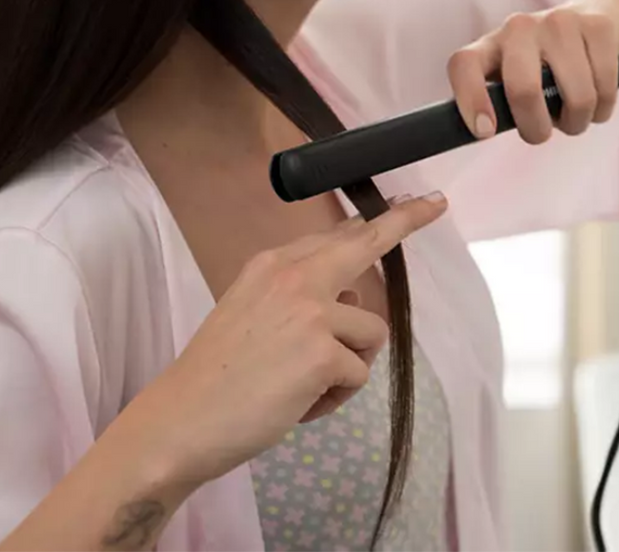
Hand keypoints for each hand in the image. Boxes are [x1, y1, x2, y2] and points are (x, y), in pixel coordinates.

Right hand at [141, 193, 447, 489]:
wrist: (182, 418)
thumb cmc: (215, 374)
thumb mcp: (250, 312)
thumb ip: (298, 295)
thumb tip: (346, 295)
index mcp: (272, 265)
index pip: (335, 235)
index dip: (378, 220)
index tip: (414, 201)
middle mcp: (293, 276)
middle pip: (365, 244)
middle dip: (405, 221)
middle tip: (435, 204)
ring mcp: (310, 311)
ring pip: (370, 332)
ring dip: (349, 364)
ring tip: (305, 386)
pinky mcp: (323, 353)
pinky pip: (358, 374)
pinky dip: (336, 398)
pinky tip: (299, 404)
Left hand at [447, 0, 618, 143]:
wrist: (595, 11)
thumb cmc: (545, 60)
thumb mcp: (512, 74)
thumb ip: (499, 100)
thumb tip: (488, 130)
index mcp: (490, 45)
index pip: (464, 65)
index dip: (470, 99)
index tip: (486, 131)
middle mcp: (519, 28)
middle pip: (523, 90)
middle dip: (536, 127)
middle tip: (541, 133)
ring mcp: (559, 23)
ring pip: (576, 97)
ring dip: (577, 122)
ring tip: (573, 113)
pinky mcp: (598, 27)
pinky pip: (605, 89)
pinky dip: (603, 108)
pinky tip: (596, 97)